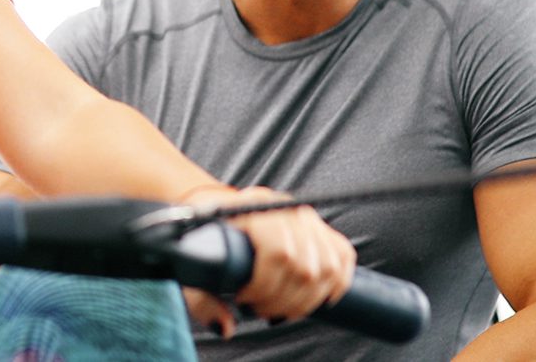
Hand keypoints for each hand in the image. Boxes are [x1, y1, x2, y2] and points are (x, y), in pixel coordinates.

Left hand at [182, 185, 354, 337]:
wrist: (222, 210)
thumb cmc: (205, 238)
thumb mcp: (192, 265)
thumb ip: (203, 300)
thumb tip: (226, 328)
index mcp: (253, 207)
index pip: (280, 251)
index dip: (267, 286)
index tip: (244, 299)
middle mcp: (285, 208)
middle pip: (305, 265)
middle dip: (284, 300)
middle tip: (261, 309)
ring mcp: (306, 216)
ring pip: (328, 266)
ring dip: (307, 299)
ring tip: (281, 307)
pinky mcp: (320, 227)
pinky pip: (343, 257)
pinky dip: (335, 285)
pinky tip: (314, 299)